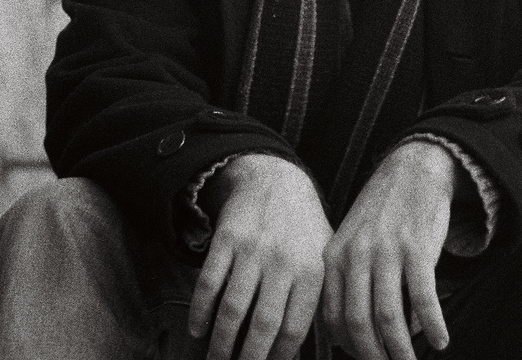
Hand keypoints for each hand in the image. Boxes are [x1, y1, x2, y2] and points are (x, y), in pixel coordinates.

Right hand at [190, 154, 330, 359]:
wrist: (276, 179)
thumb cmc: (303, 229)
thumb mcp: (324, 259)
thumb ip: (318, 301)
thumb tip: (301, 351)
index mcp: (312, 271)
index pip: (294, 329)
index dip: (277, 356)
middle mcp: (283, 261)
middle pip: (262, 325)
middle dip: (248, 359)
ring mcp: (253, 249)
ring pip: (232, 309)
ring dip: (220, 342)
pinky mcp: (227, 238)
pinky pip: (209, 283)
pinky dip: (200, 311)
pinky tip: (198, 329)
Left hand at [322, 141, 455, 357]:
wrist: (413, 169)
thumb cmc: (383, 212)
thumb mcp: (351, 241)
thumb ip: (346, 280)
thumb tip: (346, 335)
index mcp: (334, 257)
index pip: (333, 317)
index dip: (350, 347)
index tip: (366, 359)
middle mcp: (356, 255)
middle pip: (359, 323)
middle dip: (374, 355)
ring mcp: (386, 250)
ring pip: (389, 317)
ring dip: (401, 349)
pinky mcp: (417, 247)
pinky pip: (424, 298)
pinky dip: (433, 325)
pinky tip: (441, 340)